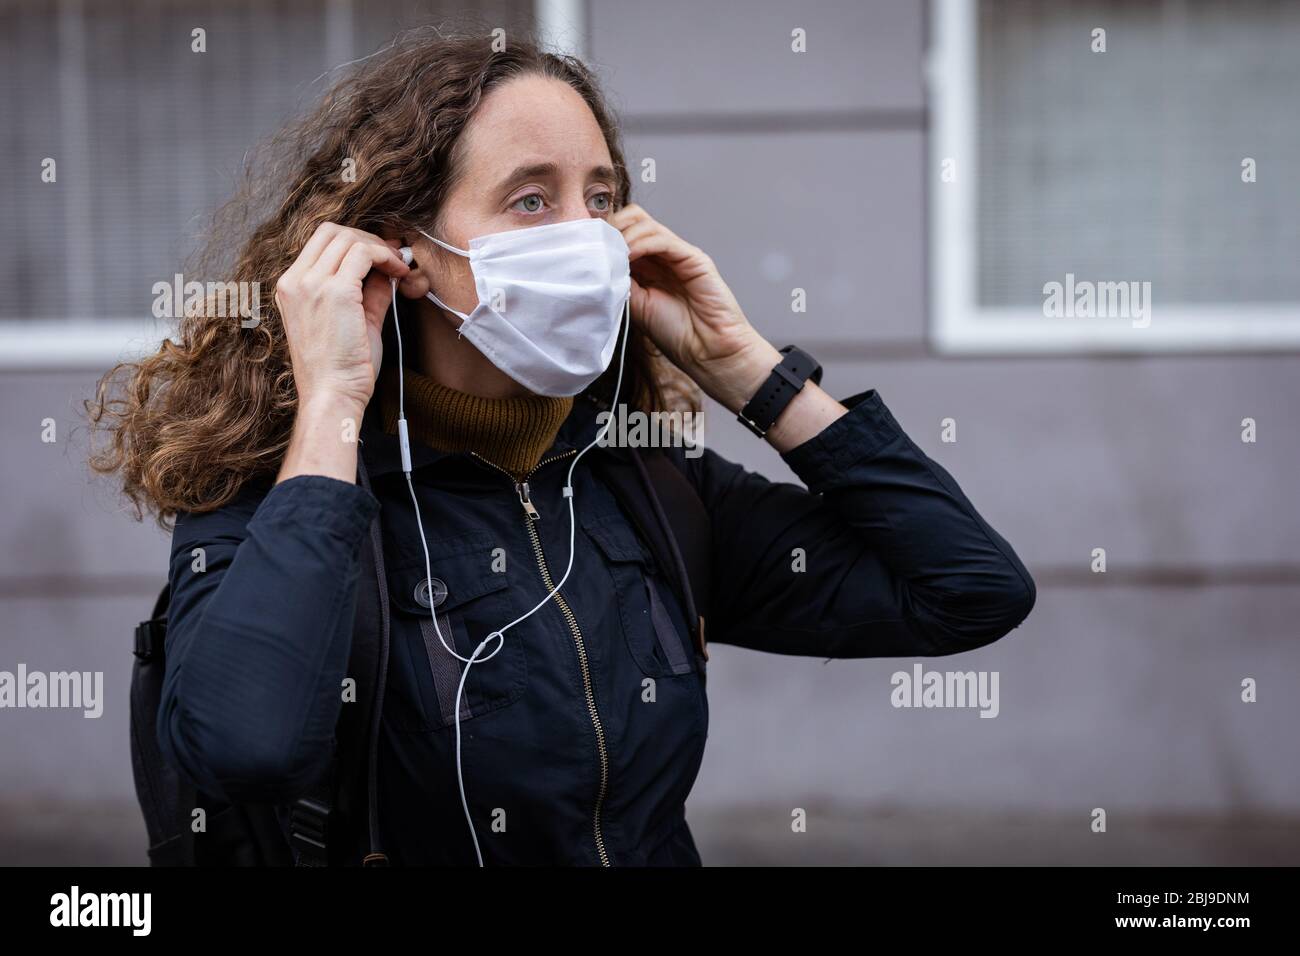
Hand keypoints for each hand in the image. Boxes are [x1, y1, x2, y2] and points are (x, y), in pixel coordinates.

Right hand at [273, 222, 409, 411]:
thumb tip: (387, 271)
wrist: (332, 395)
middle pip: (331, 232)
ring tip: (399, 266)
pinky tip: (400, 272)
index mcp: (290, 287)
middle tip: (392, 255)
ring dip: (379, 247)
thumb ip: (368, 292)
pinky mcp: (334, 291)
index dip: (354, 241)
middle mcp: (294, 281)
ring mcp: (311, 284)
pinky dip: (386, 256)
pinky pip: (364, 253)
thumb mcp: (353, 321)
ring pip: (348, 238)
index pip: (319, 243)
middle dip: (367, 238)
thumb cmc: (341, 368)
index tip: (381, 254)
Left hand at [610, 204, 779, 411]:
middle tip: (596, 245)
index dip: (603, 235)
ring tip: (611, 254)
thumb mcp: (635, 306)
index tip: (585, 247)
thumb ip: (619, 282)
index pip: (622, 233)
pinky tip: (628, 256)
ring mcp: (678, 254)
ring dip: (622, 234)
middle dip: (610, 227)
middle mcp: (662, 255)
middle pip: (632, 219)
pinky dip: (641, 243)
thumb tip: (597, 263)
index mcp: (648, 265)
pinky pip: (663, 239)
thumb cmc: (677, 335)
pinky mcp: (694, 258)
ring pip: (644, 223)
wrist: (708, 351)